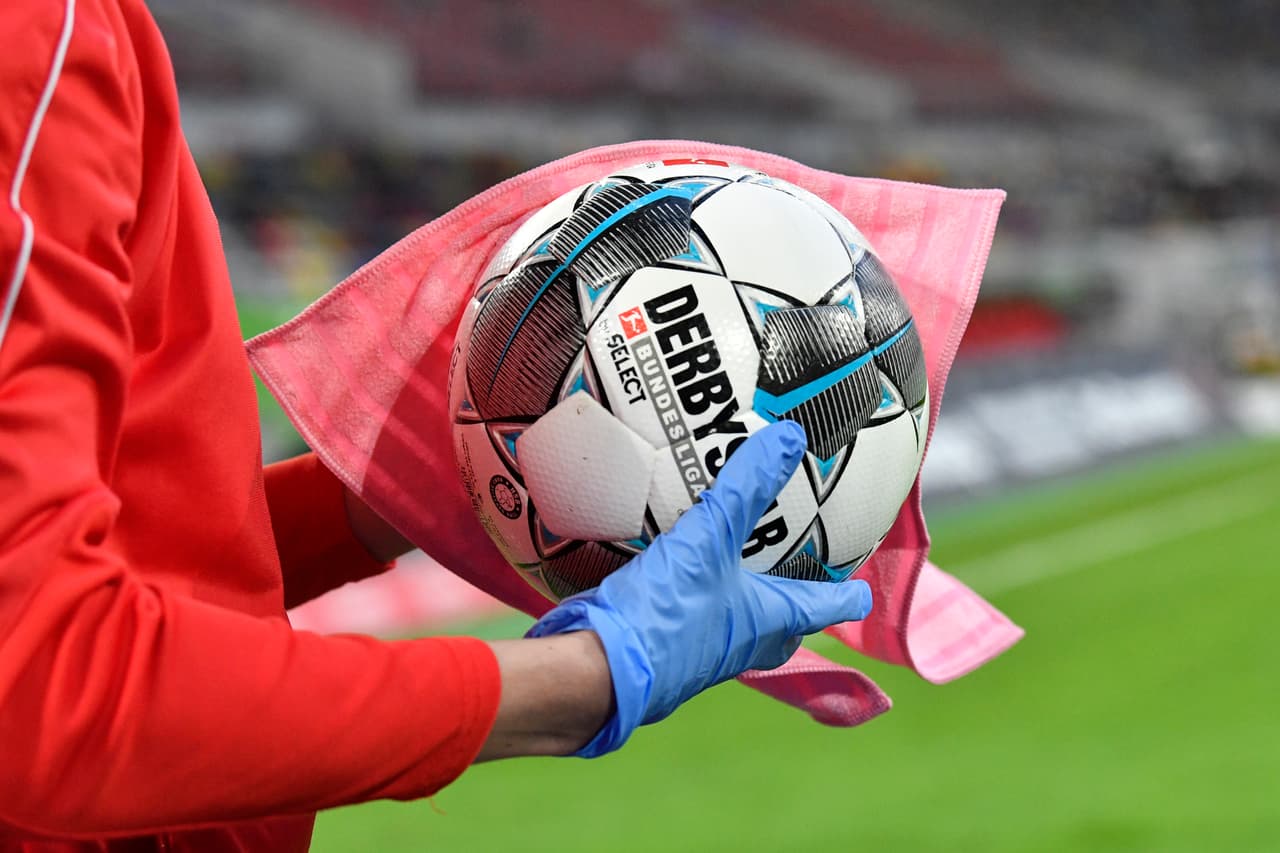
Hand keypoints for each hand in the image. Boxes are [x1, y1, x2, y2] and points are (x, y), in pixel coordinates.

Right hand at [527, 420, 872, 756]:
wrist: (597, 670)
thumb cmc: (667, 614)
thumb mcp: (708, 539)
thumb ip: (745, 488)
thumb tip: (790, 438)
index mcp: (766, 621)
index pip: (823, 607)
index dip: (847, 595)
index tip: (864, 590)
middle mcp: (739, 644)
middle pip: (782, 629)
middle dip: (795, 610)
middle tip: (802, 583)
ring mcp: (699, 652)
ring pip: (736, 629)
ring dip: (743, 603)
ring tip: (737, 571)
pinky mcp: (661, 648)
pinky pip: (690, 621)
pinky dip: (694, 599)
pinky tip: (673, 575)